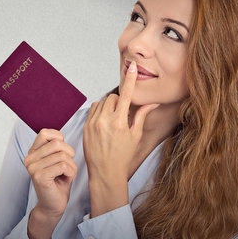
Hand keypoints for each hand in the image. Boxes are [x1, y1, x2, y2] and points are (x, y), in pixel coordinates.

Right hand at [24, 129, 76, 238]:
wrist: (53, 206)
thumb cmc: (58, 182)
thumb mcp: (57, 160)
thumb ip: (56, 147)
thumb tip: (60, 137)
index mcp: (33, 153)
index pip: (45, 133)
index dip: (59, 139)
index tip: (63, 153)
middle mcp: (30, 158)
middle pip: (57, 144)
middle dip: (69, 155)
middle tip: (67, 167)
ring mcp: (33, 168)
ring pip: (62, 156)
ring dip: (71, 166)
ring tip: (67, 175)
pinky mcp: (40, 176)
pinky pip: (63, 166)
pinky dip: (70, 173)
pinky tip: (66, 180)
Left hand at [83, 60, 158, 216]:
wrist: (105, 172)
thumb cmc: (123, 156)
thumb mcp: (136, 136)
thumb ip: (141, 116)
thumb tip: (152, 102)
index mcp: (120, 123)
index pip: (126, 95)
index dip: (130, 79)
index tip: (132, 66)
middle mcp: (105, 121)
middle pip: (113, 97)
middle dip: (119, 102)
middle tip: (123, 116)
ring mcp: (93, 123)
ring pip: (102, 102)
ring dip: (109, 106)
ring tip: (113, 121)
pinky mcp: (85, 126)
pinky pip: (93, 109)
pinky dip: (100, 111)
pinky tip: (104, 123)